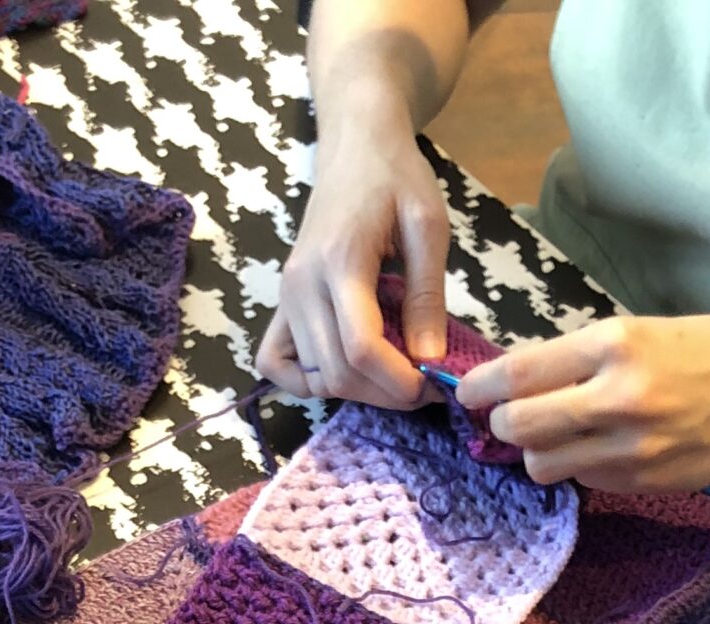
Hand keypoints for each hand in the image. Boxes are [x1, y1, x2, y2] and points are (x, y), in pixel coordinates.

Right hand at [256, 99, 450, 405]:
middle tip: (422, 383)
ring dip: (357, 390)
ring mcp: (286, 295)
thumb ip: (427, 294)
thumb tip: (429, 359)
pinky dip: (308, 381)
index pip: (361, 348)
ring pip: (314, 377)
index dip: (399, 381)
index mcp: (340, 261)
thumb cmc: (395, 177)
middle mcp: (302, 284)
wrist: (354, 144)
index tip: (433, 383)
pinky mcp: (282, 301)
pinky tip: (344, 368)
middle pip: (337, 372)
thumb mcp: (428, 226)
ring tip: (393, 372)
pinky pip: (277, 363)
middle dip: (385, 392)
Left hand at [457, 314, 709, 491]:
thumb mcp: (645, 330)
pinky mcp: (642, 482)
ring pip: (542, 464)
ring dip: (536, 452)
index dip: (482, 386)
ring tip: (555, 437)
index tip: (467, 392)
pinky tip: (600, 449)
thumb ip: (583, 353)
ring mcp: (630, 448)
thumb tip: (522, 376)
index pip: (521, 372)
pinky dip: (578, 467)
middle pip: (519, 425)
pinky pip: (583, 481)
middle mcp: (618, 397)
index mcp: (615, 344)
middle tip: (506, 418)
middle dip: (501, 423)